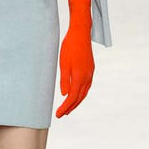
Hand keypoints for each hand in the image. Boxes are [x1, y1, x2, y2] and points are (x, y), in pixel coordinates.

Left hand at [55, 0, 94, 117]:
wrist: (80, 33)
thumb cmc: (69, 47)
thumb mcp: (63, 64)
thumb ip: (64, 80)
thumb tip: (64, 95)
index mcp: (79, 77)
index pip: (72, 98)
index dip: (65, 107)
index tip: (58, 114)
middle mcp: (87, 77)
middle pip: (79, 98)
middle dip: (70, 107)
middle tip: (62, 114)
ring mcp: (90, 73)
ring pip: (84, 93)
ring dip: (76, 102)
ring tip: (68, 107)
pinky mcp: (90, 69)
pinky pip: (86, 86)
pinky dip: (81, 93)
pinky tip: (76, 94)